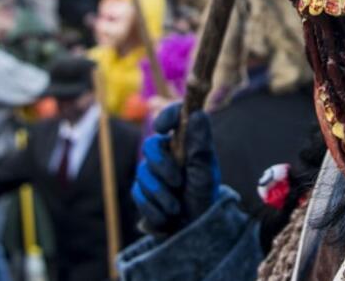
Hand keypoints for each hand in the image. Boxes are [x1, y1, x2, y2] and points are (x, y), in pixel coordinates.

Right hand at [132, 104, 219, 233]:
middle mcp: (168, 154)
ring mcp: (153, 172)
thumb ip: (201, 144)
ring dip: (160, 193)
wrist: (194, 230)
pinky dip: (152, 207)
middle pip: (150, 146)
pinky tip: (166, 217)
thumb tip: (197, 113)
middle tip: (177, 183)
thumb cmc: (205, 197)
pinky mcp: (142, 191)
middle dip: (161, 166)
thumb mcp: (206, 172)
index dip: (166, 116)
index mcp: (186, 143)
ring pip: (142, 172)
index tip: (161, 129)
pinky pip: (137, 193)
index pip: (174, 117)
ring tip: (176, 208)